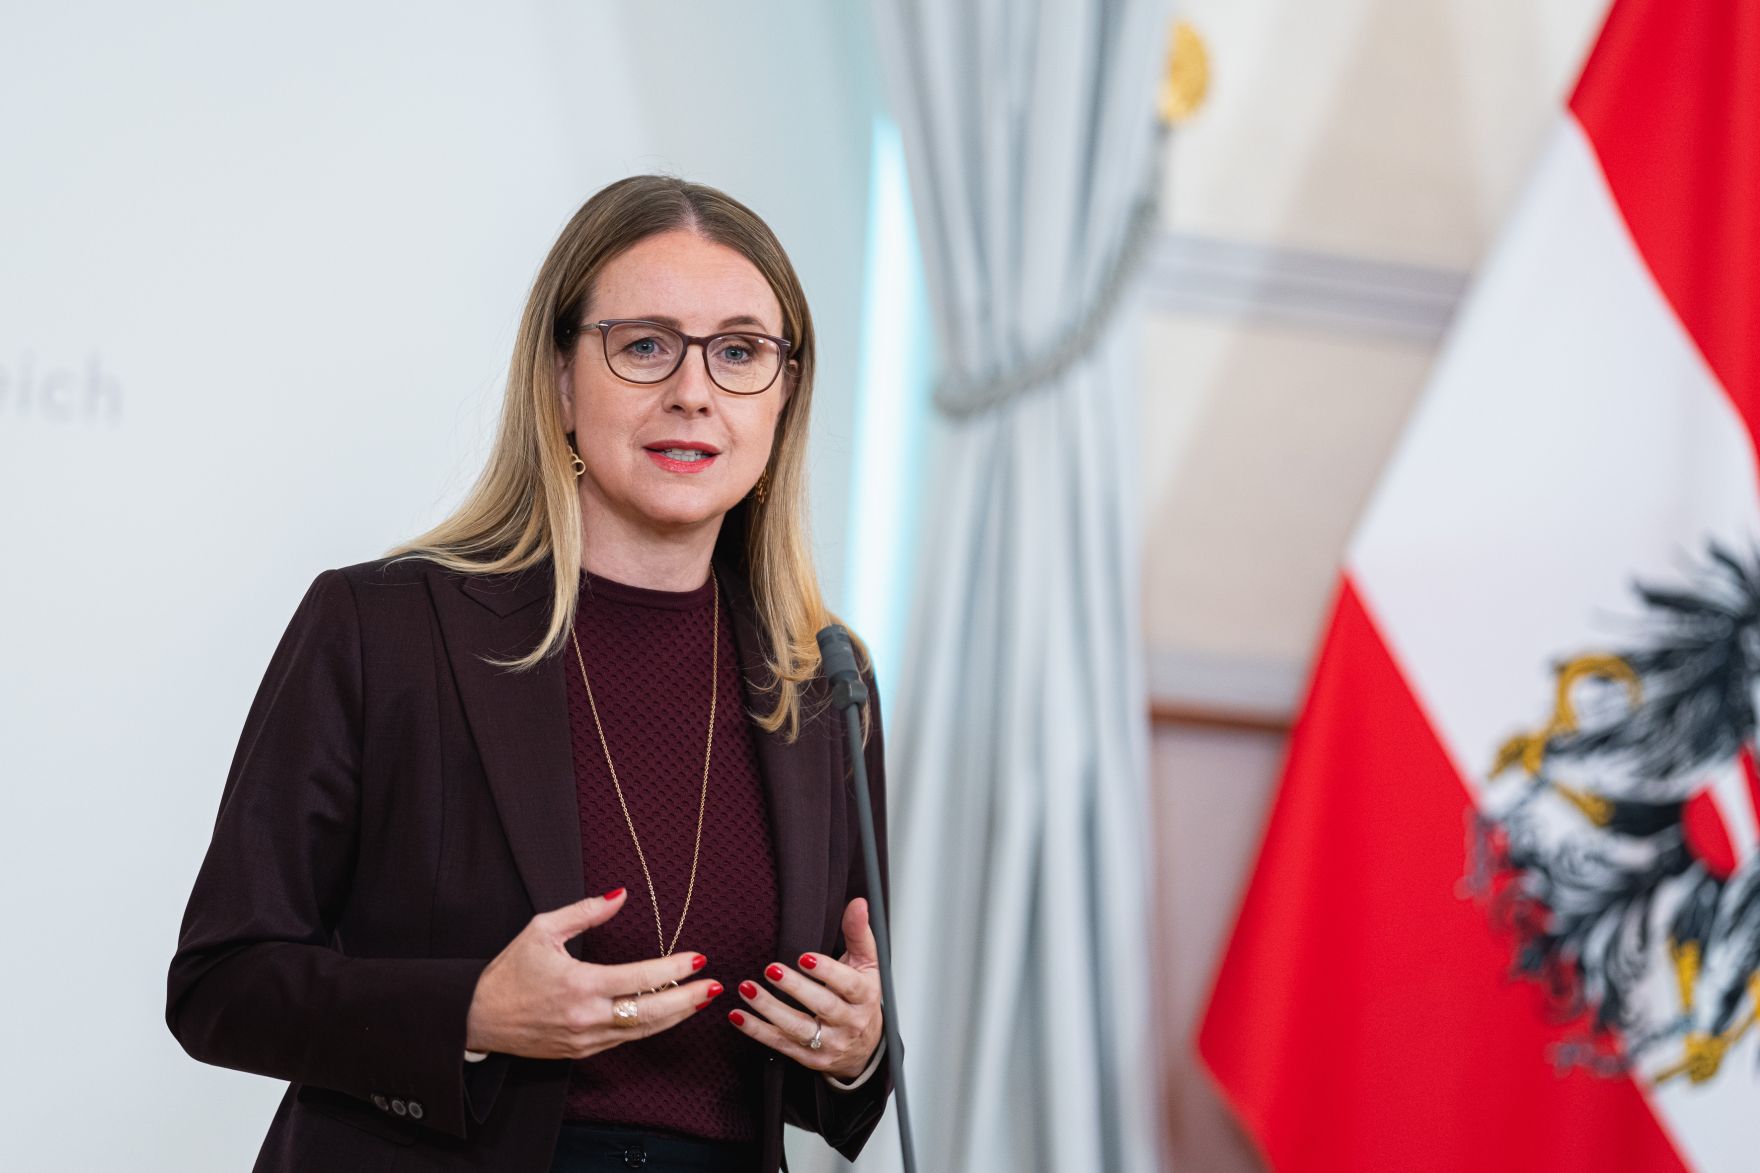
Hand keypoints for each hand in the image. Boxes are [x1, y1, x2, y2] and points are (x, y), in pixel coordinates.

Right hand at [464, 887, 720, 1059]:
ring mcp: (586, 1039)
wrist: (477, 1018)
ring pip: (642, 1030)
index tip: (699, 959)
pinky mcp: (582, 1053)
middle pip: (651, 1012)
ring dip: (675, 1015)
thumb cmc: (508, 971)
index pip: (640, 978)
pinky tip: (667, 1014)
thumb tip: (621, 894)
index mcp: (579, 985)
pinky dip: (650, 1027)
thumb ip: (585, 912)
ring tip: (700, 999)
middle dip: (688, 999)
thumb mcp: (542, 930)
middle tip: (715, 987)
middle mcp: (587, 1017)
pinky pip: (625, 1040)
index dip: (674, 969)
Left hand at [729, 897, 882, 1079]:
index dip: (827, 971)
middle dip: (795, 988)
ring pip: (797, 1028)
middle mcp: (849, 1023)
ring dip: (769, 1009)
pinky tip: (738, 1015)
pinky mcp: (809, 1058)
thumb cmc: (861, 999)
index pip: (848, 984)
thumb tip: (858, 903)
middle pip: (823, 1006)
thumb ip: (858, 933)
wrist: (864, 1048)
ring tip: (747, 989)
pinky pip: (780, 1044)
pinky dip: (757, 1031)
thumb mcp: (867, 965)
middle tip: (770, 969)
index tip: (803, 957)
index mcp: (865, 996)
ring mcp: (829, 1044)